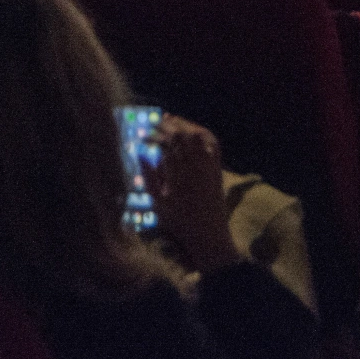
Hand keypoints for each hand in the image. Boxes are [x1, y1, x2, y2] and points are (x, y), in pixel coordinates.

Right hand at [149, 115, 240, 271]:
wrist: (209, 236)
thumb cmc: (180, 224)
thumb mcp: (158, 204)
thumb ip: (149, 179)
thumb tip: (141, 155)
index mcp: (178, 175)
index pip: (167, 145)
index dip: (156, 136)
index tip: (145, 136)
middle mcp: (195, 167)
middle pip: (183, 136)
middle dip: (169, 126)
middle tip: (157, 123)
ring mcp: (209, 167)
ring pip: (198, 136)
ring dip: (185, 125)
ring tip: (173, 121)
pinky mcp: (218, 170)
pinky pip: (213, 144)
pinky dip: (203, 133)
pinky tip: (194, 131)